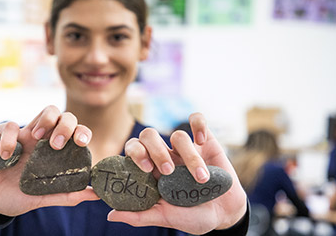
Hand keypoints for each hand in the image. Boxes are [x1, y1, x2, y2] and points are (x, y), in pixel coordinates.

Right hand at [0, 105, 98, 215]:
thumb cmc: (15, 196)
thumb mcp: (42, 198)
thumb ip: (67, 195)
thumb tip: (96, 195)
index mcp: (55, 154)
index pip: (75, 133)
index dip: (82, 132)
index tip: (80, 143)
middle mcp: (43, 141)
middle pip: (64, 116)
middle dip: (65, 125)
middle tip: (56, 145)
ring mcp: (25, 135)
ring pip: (46, 111)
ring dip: (46, 121)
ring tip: (36, 139)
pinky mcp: (3, 135)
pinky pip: (10, 126)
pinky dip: (9, 139)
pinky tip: (6, 157)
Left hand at [109, 113, 246, 234]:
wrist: (224, 214)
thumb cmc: (192, 216)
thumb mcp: (166, 218)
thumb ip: (140, 215)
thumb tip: (110, 216)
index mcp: (151, 170)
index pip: (133, 149)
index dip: (136, 153)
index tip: (147, 169)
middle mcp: (165, 155)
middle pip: (148, 135)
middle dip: (156, 151)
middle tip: (168, 171)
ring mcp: (184, 148)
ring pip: (177, 136)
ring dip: (189, 157)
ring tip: (201, 179)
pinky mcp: (205, 141)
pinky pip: (196, 119)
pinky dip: (199, 124)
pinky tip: (202, 140)